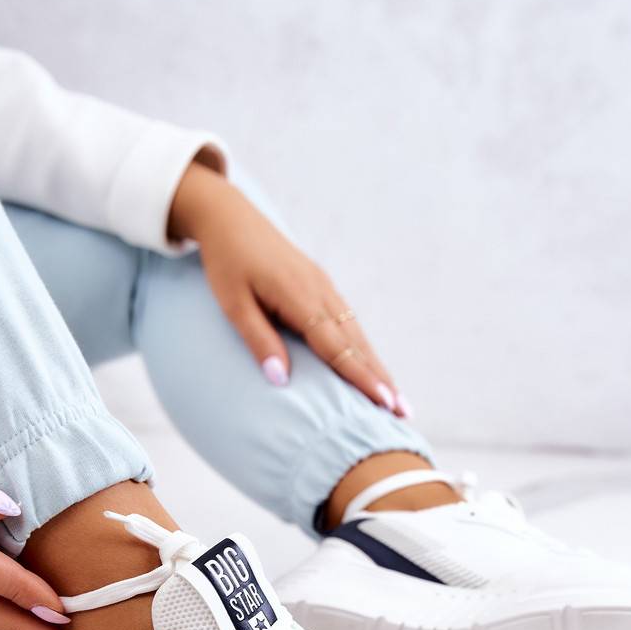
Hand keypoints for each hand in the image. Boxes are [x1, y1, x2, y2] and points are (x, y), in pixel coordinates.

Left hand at [168, 163, 410, 416]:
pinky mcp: (322, 286)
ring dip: (377, 367)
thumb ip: (258, 340)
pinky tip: (371, 367)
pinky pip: (349, 323)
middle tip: (405, 412)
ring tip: (395, 399)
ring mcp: (325, 287)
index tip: (383, 402)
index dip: (361, 377)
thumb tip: (281, 380)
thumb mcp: (232, 304)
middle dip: (382, 379)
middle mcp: (321, 291)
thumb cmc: (226, 263)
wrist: (230, 217)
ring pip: (357, 334)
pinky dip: (363, 349)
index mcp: (300, 296)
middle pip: (357, 344)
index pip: (337, 347)